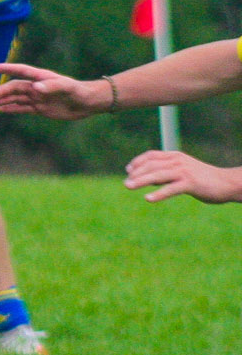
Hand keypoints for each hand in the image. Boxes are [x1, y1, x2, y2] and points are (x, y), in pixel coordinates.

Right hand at [0, 63, 106, 118]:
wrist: (88, 103)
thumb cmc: (79, 91)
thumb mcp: (67, 87)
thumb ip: (51, 86)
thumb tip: (35, 88)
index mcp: (42, 78)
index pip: (23, 71)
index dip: (9, 69)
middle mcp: (37, 87)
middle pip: (16, 87)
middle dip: (3, 91)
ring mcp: (38, 98)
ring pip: (17, 98)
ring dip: (4, 100)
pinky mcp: (40, 108)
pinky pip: (22, 108)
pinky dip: (11, 108)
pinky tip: (1, 110)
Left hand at [123, 149, 241, 203]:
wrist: (227, 183)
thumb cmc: (203, 179)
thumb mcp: (183, 172)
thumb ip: (166, 173)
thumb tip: (146, 178)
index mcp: (176, 156)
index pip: (152, 156)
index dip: (138, 162)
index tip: (128, 170)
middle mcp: (178, 161)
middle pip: (152, 165)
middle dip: (136, 174)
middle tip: (126, 184)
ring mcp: (184, 172)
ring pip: (158, 175)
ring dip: (141, 181)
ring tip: (128, 186)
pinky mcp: (191, 183)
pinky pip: (171, 189)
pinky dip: (159, 194)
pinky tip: (148, 199)